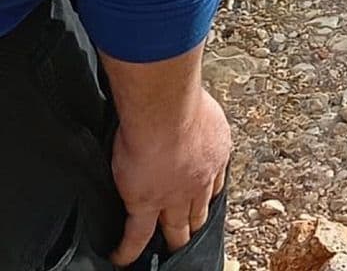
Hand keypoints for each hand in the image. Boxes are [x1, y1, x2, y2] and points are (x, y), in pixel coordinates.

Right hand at [101, 50, 231, 262]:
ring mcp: (175, 194)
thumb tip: (188, 100)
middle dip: (196, 222)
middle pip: (200, 209)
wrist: (165, 110)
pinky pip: (137, 234)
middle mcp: (201, 179)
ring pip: (177, 226)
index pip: (214, 182)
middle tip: (192, 234)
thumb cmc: (181, 97)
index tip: (205, 201)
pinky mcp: (146, 202)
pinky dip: (130, 249)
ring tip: (172, 248)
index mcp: (215, 153)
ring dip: (175, 237)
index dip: (208, 195)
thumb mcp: (202, 104)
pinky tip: (124, 259)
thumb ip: (196, 111)